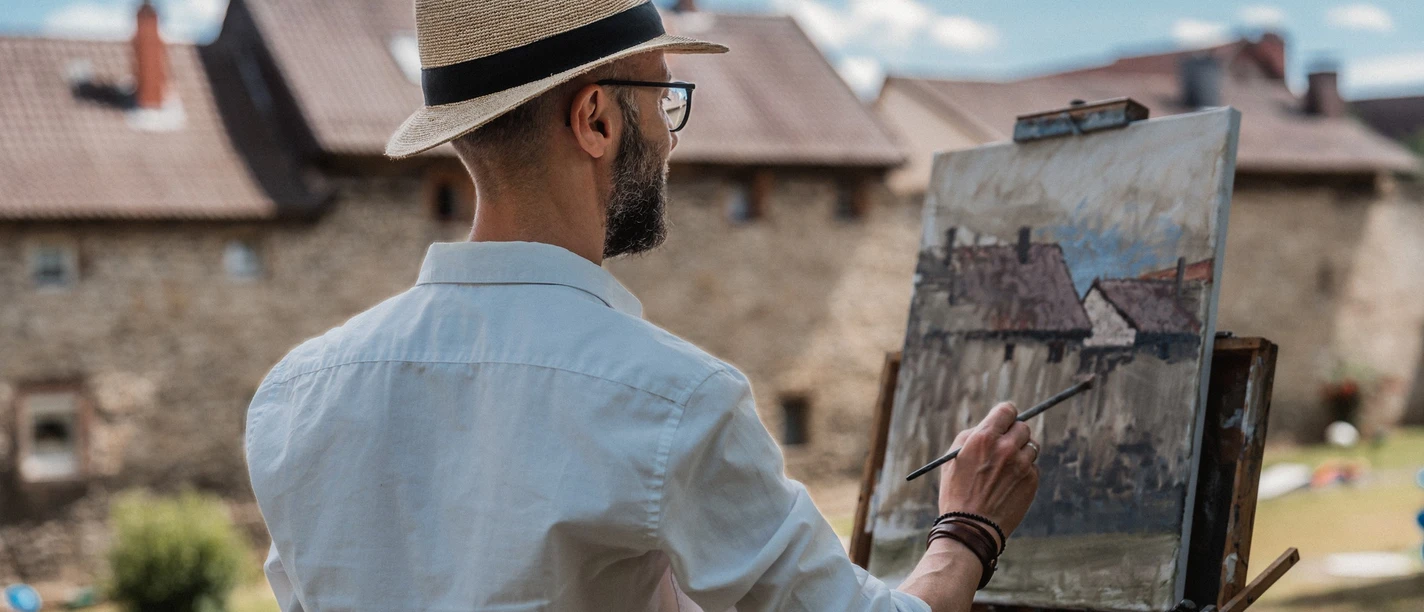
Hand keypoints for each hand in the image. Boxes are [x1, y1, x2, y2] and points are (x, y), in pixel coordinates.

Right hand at [937, 402, 1039, 546]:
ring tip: (1005, 469)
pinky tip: (1008, 484)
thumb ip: (973, 436)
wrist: (971, 527)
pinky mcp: (1031, 481)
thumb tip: (991, 426)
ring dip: (1021, 452)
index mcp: (984, 438)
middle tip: (1004, 446)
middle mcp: (1006, 447)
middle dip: (1013, 434)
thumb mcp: (954, 458)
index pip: (1007, 410)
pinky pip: (1033, 466)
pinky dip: (1024, 471)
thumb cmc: (957, 491)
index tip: (1005, 420)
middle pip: (1022, 427)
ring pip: (1031, 446)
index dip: (1005, 414)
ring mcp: (1022, 464)